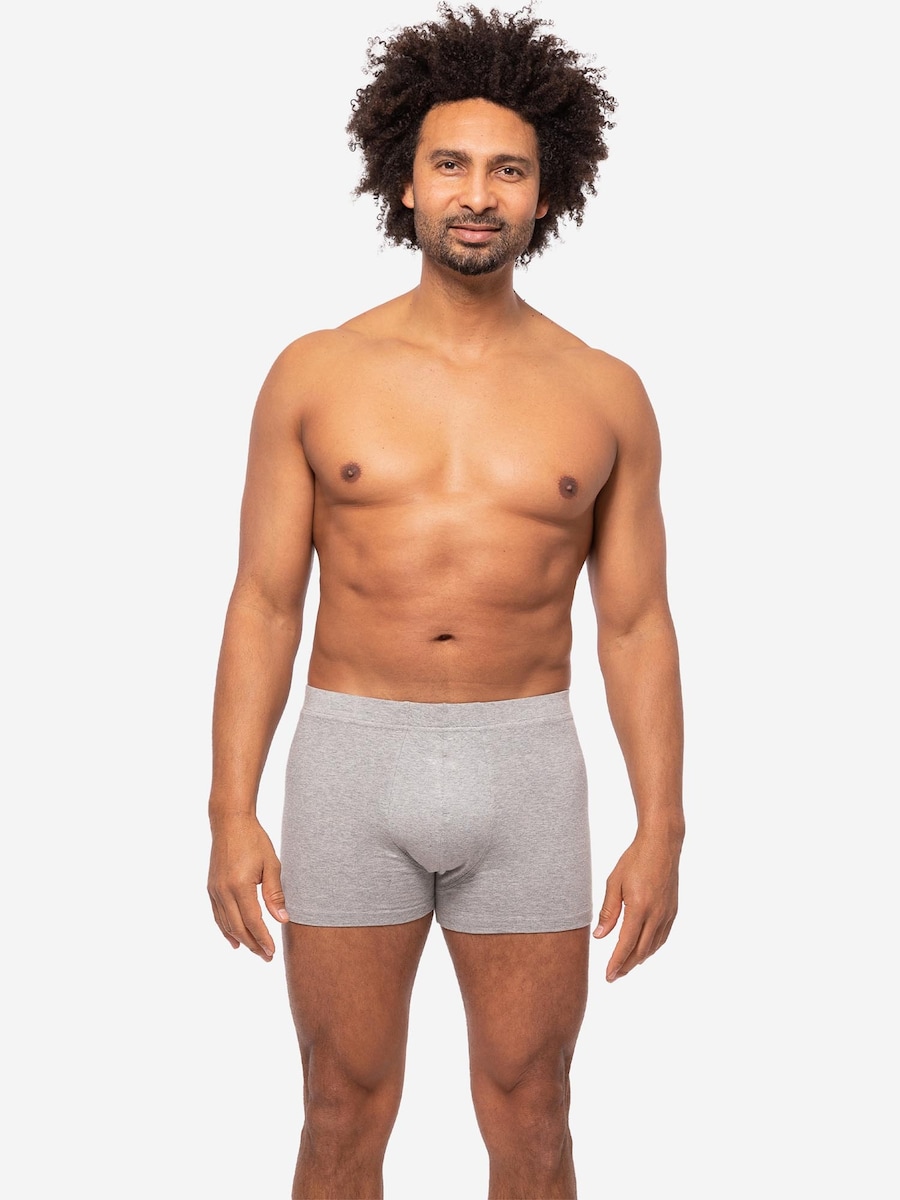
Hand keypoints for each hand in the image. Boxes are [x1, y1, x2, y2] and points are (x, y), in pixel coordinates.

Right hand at [207, 814, 288, 960]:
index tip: (272, 952)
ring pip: (226, 924)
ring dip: (240, 940)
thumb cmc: (254, 840)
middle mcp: (223, 891)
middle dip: (253, 944)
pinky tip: (234, 939)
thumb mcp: (271, 865)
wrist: (230, 822)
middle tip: (267, 956)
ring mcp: (215, 890)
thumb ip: (275, 894)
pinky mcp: (211, 888)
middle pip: (238, 927)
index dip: (263, 939)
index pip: (253, 921)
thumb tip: (282, 920)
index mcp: (240, 886)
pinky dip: (226, 929)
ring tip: (254, 950)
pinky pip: (218, 915)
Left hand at [592, 831, 680, 981]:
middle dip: (626, 966)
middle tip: (613, 977)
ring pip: (653, 946)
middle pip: (641, 951)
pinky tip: (643, 950)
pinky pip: (662, 937)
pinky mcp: (673, 910)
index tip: (608, 976)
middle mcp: (656, 914)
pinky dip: (651, 948)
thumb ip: (608, 912)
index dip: (616, 962)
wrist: (662, 845)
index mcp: (639, 907)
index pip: (626, 944)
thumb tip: (600, 937)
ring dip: (639, 959)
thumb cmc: (634, 860)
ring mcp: (667, 913)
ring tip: (625, 966)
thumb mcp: (614, 882)